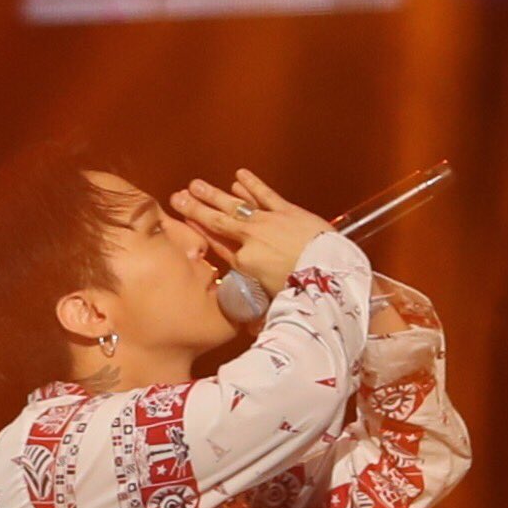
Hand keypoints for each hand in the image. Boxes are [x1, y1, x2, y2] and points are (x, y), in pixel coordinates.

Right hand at [170, 169, 331, 301]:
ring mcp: (268, 222)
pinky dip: (252, 184)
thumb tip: (248, 331)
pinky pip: (265, 194)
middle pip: (218, 221)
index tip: (181, 221)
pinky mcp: (287, 211)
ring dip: (215, 193)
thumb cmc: (301, 292)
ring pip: (236, 205)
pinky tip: (239, 175)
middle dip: (196, 208)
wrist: (330, 271)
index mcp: (245, 263)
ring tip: (196, 183)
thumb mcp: (271, 305)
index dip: (198, 231)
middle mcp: (251, 239)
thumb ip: (256, 313)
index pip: (215, 244)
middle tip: (177, 196)